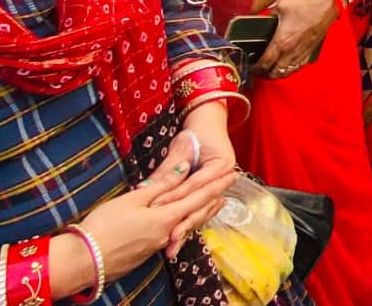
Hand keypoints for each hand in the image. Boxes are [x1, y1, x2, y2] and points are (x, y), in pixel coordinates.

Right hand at [68, 138, 236, 285]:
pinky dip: (187, 222)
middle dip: (215, 196)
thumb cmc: (104, 226)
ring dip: (203, 210)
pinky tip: (185, 221)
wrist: (83, 261)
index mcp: (166, 217)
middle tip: (230, 183)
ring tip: (215, 201)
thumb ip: (161, 184)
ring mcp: (157, 244)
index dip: (218, 184)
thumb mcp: (134, 199)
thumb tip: (185, 167)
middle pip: (198, 212)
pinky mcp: (146, 251)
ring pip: (187, 223)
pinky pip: (174, 233)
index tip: (233, 172)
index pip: (199, 197)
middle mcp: (167, 233)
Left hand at [151, 105, 238, 255]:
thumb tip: (149, 186)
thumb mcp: (183, 145)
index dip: (176, 196)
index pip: (194, 185)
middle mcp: (223, 179)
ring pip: (199, 213)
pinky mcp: (207, 196)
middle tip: (169, 240)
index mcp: (220, 165)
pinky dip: (185, 226)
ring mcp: (217, 188)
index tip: (158, 208)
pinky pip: (196, 213)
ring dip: (185, 230)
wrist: (209, 123)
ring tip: (171, 248)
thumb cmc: (197, 132)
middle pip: (200, 205)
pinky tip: (175, 242)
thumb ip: (170, 166)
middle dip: (183, 224)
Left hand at [255, 0, 333, 79]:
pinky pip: (297, 68)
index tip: (252, 67)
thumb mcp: (281, 6)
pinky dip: (289, 71)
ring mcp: (300, 54)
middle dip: (264, 74)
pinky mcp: (308, 53)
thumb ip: (270, 13)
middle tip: (259, 71)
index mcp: (281, 42)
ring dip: (277, 75)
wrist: (325, 9)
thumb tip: (264, 15)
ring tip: (270, 72)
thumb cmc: (305, 8)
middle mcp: (290, 51)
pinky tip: (286, 67)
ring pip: (286, 73)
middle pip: (274, 73)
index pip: (264, 63)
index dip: (256, 68)